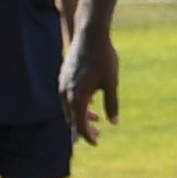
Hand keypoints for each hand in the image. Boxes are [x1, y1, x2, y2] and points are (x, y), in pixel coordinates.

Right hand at [71, 18, 121, 138]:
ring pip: (69, 106)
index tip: (97, 142)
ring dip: (81, 114)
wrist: (90, 35)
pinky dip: (77, 102)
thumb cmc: (104, 59)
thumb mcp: (111, 83)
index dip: (88, 136)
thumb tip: (114, 122)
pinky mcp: (63, 75)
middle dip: (84, 127)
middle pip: (73, 118)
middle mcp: (66, 93)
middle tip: (98, 133)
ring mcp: (62, 84)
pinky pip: (68, 95)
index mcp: (77, 98)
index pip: (80, 125)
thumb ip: (112, 104)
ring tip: (97, 117)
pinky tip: (90, 100)